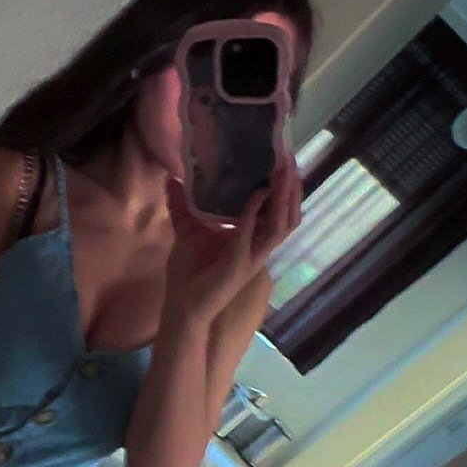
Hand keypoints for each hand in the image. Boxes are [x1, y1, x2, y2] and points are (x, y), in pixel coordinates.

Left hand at [163, 157, 301, 324]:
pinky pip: (254, 236)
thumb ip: (182, 205)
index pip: (278, 211)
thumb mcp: (187, 230)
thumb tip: (173, 177)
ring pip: (282, 225)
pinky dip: (256, 214)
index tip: (284, 160)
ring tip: (285, 172)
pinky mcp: (239, 265)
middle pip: (289, 215)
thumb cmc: (188, 274)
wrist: (181, 308)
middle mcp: (258, 248)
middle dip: (293, 188)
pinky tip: (257, 194)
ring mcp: (252, 257)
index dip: (285, 188)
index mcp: (251, 239)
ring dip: (285, 198)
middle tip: (291, 159)